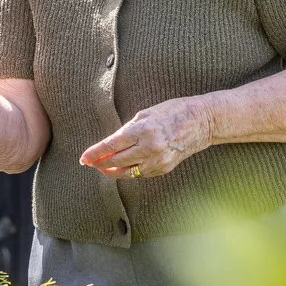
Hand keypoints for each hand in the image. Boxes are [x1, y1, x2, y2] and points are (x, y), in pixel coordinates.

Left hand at [80, 98, 213, 179]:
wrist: (202, 121)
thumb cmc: (173, 111)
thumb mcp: (146, 114)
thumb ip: (128, 129)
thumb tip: (111, 143)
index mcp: (143, 130)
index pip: (111, 145)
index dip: (95, 153)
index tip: (83, 158)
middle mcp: (150, 148)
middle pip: (116, 161)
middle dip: (100, 163)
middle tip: (89, 163)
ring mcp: (158, 161)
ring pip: (127, 172)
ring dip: (112, 171)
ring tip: (102, 167)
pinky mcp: (164, 169)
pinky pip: (141, 173)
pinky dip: (129, 171)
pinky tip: (122, 167)